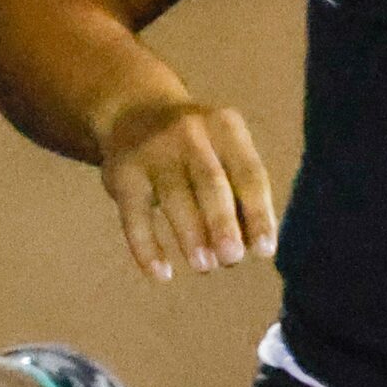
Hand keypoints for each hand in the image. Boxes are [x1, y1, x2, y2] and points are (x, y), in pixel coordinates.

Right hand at [98, 98, 277, 281]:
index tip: (264, 251)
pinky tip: (162, 274)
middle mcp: (190, 134)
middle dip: (222, 223)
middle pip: (210, 182)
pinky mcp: (122, 173)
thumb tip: (253, 248)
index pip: (249, 173)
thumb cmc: (197, 149)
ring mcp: (153, 152)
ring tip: (205, 267)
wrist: (134, 112)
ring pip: (174, 197)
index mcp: (226, 128)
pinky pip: (135, 216)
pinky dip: (147, 248)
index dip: (258, 214)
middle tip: (232, 259)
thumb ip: (241, 193)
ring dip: (191, 236)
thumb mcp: (224, 152)